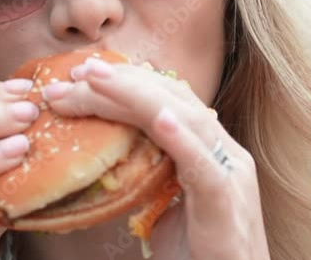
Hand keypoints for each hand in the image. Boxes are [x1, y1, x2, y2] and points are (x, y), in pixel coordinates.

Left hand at [41, 57, 270, 259]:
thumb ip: (150, 173)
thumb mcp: (167, 204)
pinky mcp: (227, 206)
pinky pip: (205, 168)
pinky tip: (162, 121)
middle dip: (124, 80)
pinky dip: (182, 140)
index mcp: (210, 150)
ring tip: (98, 80)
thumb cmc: (198, 254)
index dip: (128, 81)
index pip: (169, 100)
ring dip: (137, 96)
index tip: (82, 73)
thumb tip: (110, 153)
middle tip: (78, 69)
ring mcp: (231, 177)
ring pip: (186, 121)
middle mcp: (224, 154)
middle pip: (173, 101)